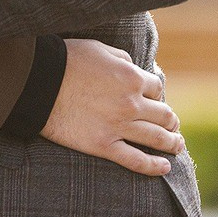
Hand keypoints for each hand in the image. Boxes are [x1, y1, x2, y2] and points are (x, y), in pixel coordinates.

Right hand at [41, 39, 182, 175]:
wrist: (40, 83)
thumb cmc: (67, 61)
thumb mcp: (99, 49)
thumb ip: (123, 59)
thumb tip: (135, 69)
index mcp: (132, 77)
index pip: (157, 88)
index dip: (156, 93)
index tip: (153, 99)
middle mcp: (131, 103)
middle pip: (164, 115)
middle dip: (171, 120)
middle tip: (173, 125)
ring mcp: (119, 127)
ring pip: (156, 139)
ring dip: (172, 142)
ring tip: (177, 145)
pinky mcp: (104, 146)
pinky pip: (136, 160)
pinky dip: (154, 166)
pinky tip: (165, 167)